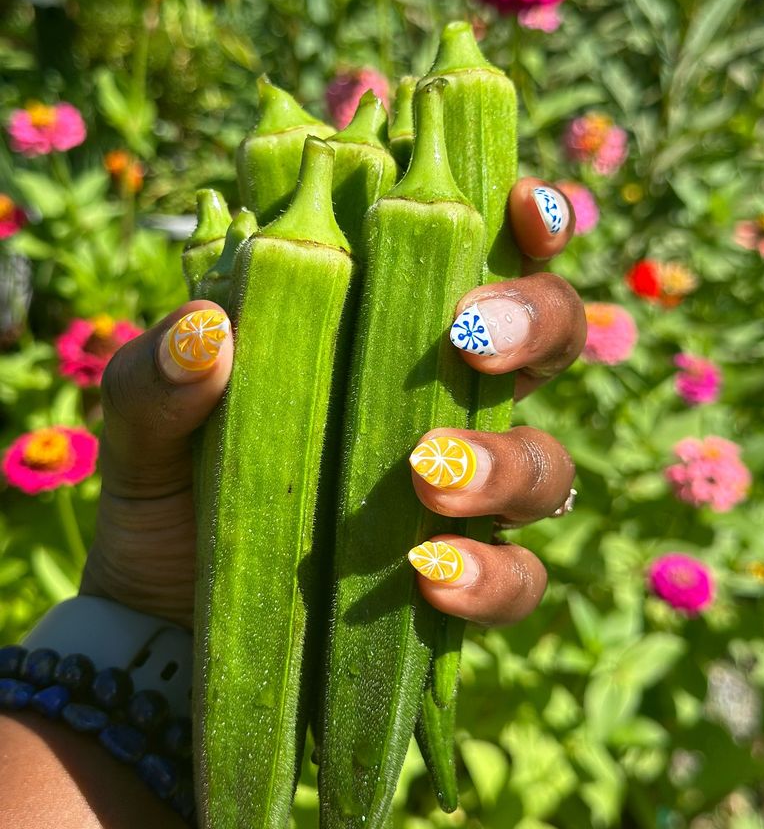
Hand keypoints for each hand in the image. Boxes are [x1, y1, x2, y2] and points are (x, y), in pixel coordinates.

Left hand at [81, 179, 584, 629]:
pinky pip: (519, 579)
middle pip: (553, 336)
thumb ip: (159, 374)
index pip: (486, 256)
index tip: (520, 209)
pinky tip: (429, 576)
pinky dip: (491, 575)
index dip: (531, 222)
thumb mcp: (145, 420)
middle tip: (469, 341)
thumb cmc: (175, 490)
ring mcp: (466, 493)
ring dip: (506, 462)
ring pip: (548, 461)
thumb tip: (208, 331)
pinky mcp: (463, 581)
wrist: (168, 618)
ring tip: (427, 474)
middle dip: (535, 320)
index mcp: (391, 331)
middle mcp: (449, 400)